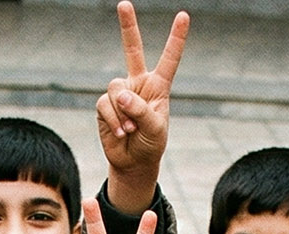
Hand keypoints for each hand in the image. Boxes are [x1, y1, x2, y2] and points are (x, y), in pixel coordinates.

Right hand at [97, 2, 188, 214]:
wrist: (133, 162)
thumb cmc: (151, 144)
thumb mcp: (155, 128)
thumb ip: (140, 109)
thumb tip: (119, 95)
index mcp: (159, 86)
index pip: (169, 58)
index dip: (176, 38)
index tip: (184, 15)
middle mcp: (138, 84)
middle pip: (131, 49)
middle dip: (128, 26)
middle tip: (124, 3)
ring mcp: (120, 93)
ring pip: (115, 89)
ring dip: (123, 112)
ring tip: (131, 129)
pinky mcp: (104, 105)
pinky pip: (105, 105)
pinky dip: (114, 120)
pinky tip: (122, 132)